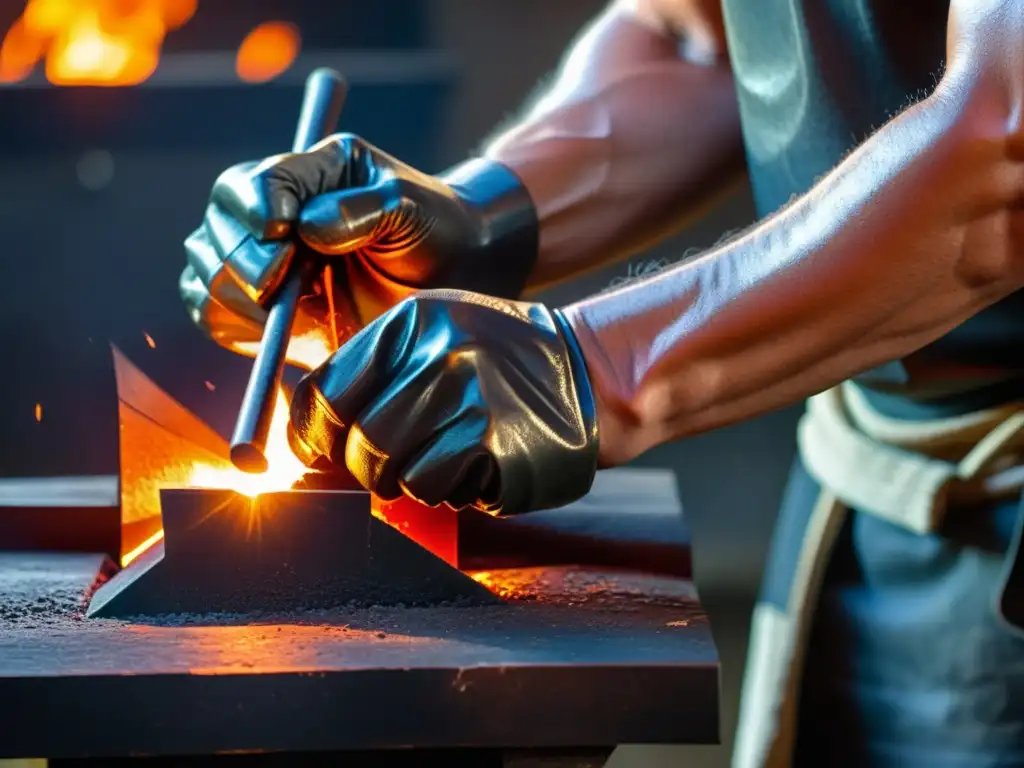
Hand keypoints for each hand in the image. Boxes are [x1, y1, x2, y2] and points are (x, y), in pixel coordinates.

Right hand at [180, 135, 537, 361]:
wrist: (444, 279)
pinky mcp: (252, 306)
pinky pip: (209, 313)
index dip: (256, 208)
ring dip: (239, 297)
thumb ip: (363, 209)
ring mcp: (256, 258)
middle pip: (219, 229)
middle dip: (246, 260)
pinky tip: (275, 330)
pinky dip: (231, 325)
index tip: (281, 234)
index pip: (253, 183)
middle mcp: (269, 211)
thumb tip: (307, 226)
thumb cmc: (430, 229)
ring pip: (206, 273)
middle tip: (282, 284)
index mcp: (306, 171)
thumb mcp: (409, 207)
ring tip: (292, 310)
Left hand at [286, 290, 598, 514]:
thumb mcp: (437, 337)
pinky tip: (475, 466)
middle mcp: (435, 353)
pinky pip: (431, 487)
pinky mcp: (492, 441)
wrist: (590, 377)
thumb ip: (375, 373)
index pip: (326, 390)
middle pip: (356, 439)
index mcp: (411, 323)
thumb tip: (306, 432)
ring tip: (447, 456)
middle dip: (368, 465)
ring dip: (409, 479)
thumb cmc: (502, 365)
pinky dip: (444, 489)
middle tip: (396, 461)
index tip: (319, 450)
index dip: (312, 433)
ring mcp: (466, 397)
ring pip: (389, 470)